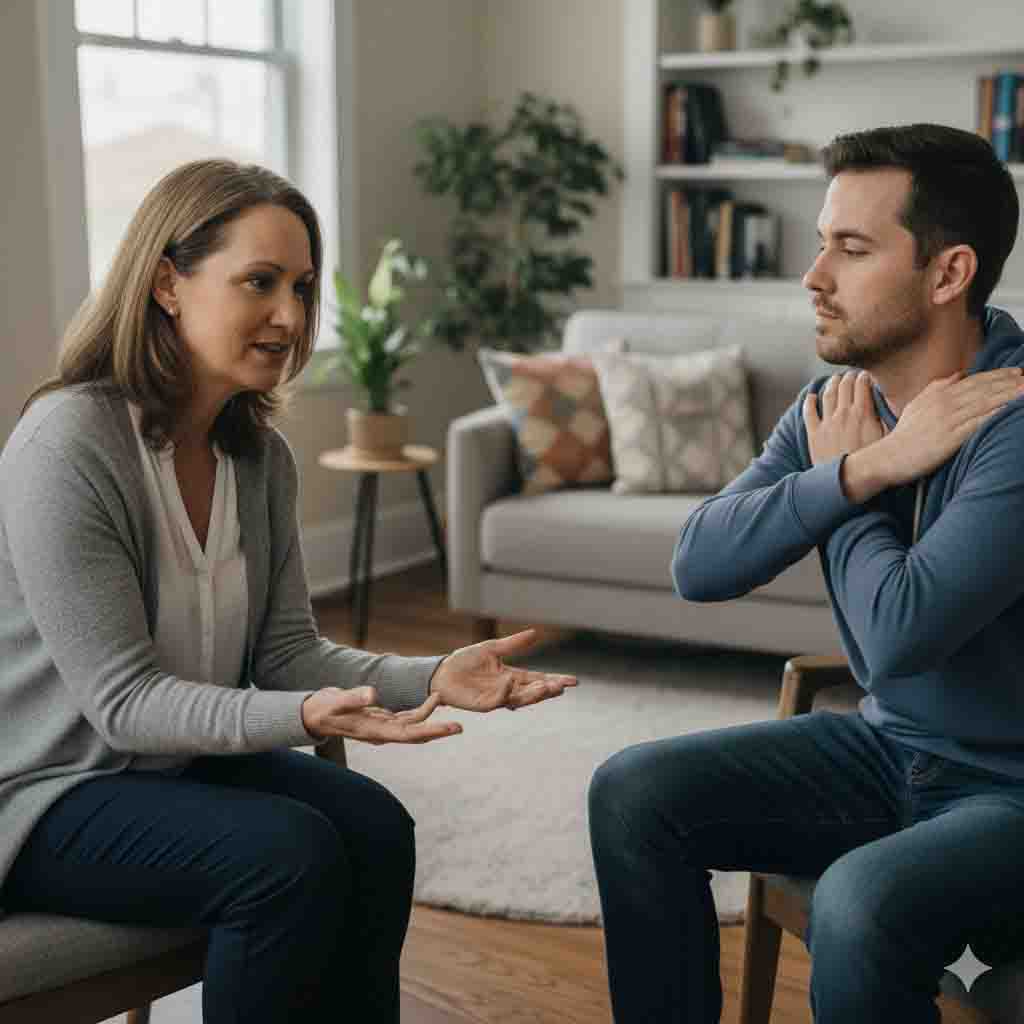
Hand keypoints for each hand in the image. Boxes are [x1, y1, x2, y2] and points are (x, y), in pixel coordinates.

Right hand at [301, 687, 461, 744]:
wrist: (313, 713)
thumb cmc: (323, 709)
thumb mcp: (336, 701)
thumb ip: (354, 697)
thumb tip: (373, 693)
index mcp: (374, 731)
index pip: (408, 734)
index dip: (430, 731)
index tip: (449, 729)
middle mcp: (381, 732)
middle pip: (415, 734)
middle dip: (437, 730)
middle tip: (460, 727)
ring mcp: (382, 727)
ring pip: (412, 726)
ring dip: (431, 719)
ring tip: (449, 709)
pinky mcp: (381, 719)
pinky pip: (405, 718)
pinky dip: (419, 711)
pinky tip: (431, 703)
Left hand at [430, 628, 577, 711]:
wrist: (442, 672)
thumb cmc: (465, 660)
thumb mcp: (492, 648)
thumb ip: (513, 644)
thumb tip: (535, 633)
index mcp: (512, 676)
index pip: (538, 679)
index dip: (554, 680)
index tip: (573, 681)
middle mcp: (508, 689)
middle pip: (533, 692)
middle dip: (548, 690)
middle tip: (562, 687)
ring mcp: (497, 698)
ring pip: (520, 699)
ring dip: (533, 695)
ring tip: (547, 687)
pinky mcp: (483, 704)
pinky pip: (498, 699)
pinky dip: (505, 691)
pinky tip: (511, 681)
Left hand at [803, 371, 884, 466]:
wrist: (847, 482)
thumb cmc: (871, 463)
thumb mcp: (887, 440)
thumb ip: (886, 419)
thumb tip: (888, 405)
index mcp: (863, 414)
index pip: (862, 384)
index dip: (864, 377)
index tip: (865, 376)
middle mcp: (843, 414)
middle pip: (845, 386)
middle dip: (848, 377)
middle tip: (851, 376)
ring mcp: (827, 423)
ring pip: (828, 395)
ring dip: (832, 384)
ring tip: (835, 379)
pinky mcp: (814, 434)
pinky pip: (809, 412)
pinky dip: (809, 402)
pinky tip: (811, 397)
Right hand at [878, 367, 1023, 486]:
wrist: (888, 458)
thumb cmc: (903, 436)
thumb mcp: (917, 405)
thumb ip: (937, 388)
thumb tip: (959, 374)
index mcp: (939, 395)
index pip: (975, 380)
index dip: (999, 375)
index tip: (1018, 372)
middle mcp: (946, 403)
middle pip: (985, 388)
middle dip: (1010, 382)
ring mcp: (949, 420)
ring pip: (986, 402)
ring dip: (1010, 395)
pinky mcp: (951, 437)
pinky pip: (980, 422)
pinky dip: (997, 414)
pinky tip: (1012, 409)